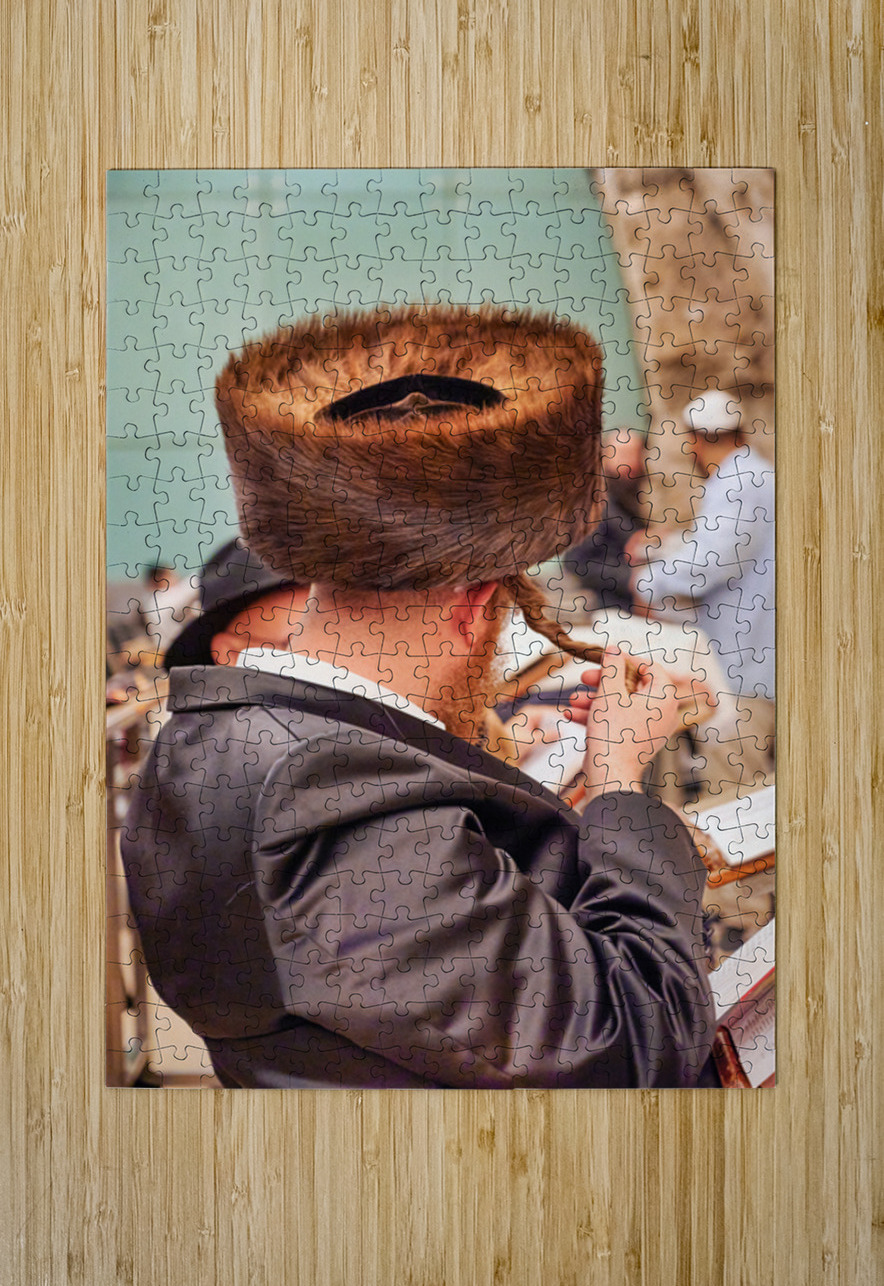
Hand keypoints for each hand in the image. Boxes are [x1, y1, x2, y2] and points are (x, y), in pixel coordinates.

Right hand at [568, 647, 680, 796]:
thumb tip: (615, 650)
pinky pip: (617, 721)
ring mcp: (648, 729)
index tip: (606, 657)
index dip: (625, 659)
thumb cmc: (614, 736)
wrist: (610, 778)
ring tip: (573, 700)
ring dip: (594, 700)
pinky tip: (572, 715)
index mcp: (664, 698)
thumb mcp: (609, 693)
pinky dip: (597, 716)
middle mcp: (661, 713)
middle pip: (631, 686)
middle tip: (584, 678)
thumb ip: (612, 667)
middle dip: (602, 682)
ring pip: (620, 704)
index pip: (649, 667)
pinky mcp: (634, 741)